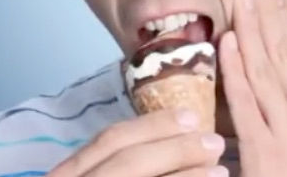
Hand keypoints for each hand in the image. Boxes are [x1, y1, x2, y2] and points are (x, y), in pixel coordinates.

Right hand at [47, 108, 227, 176]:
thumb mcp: (91, 174)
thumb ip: (113, 162)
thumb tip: (163, 143)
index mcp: (67, 173)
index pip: (109, 141)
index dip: (151, 126)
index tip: (189, 116)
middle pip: (124, 160)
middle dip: (173, 148)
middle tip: (213, 140)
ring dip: (184, 175)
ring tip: (220, 168)